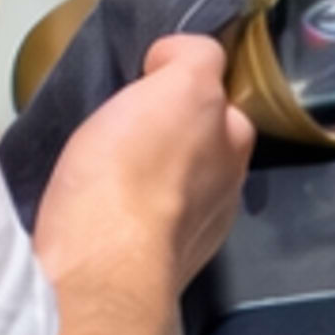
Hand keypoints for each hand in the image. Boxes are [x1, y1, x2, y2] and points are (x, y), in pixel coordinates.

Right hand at [36, 33, 250, 316]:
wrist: (99, 273)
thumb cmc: (133, 170)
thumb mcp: (179, 86)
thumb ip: (193, 61)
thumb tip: (176, 61)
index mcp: (235, 144)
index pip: (218, 94)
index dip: (181, 79)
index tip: (144, 79)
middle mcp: (226, 190)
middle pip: (199, 142)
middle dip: (170, 131)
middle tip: (122, 124)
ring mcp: (193, 238)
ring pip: (172, 186)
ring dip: (148, 175)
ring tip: (102, 169)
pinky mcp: (154, 272)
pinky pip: (144, 225)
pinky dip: (127, 214)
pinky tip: (98, 210)